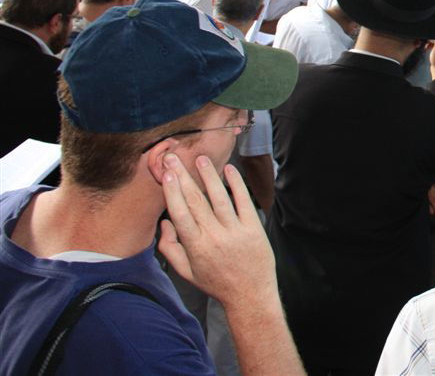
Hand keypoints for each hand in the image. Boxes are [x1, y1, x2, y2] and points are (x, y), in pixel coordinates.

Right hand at [157, 153, 277, 311]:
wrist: (250, 295)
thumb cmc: (216, 282)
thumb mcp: (187, 272)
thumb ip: (170, 248)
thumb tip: (164, 222)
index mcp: (196, 247)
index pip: (181, 214)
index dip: (173, 192)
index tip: (168, 174)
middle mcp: (214, 237)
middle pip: (196, 201)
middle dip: (184, 177)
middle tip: (175, 158)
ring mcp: (235, 231)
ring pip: (220, 198)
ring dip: (210, 176)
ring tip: (201, 159)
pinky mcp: (253, 228)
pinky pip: (243, 201)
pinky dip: (236, 184)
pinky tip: (230, 170)